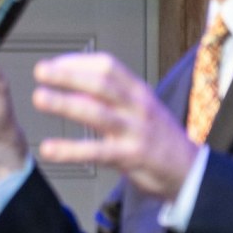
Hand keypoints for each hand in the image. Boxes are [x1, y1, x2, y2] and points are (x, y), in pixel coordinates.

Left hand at [29, 52, 199, 199]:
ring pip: (97, 112)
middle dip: (68, 75)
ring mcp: (135, 131)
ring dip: (65, 103)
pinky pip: (96, 151)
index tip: (54, 64)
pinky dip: (70, 150)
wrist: (192, 170)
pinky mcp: (131, 157)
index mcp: (138, 92)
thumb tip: (74, 87)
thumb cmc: (160, 138)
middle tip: (41, 71)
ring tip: (39, 98)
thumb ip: (110, 98)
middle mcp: (137, 106)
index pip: (108, 66)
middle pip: (101, 83)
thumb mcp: (141, 109)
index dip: (78, 62)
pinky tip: (50, 149)